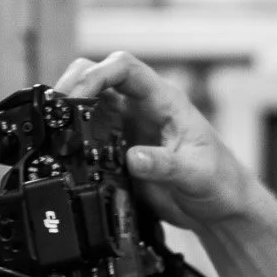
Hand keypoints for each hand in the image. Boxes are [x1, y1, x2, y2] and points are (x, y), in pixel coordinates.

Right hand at [52, 51, 257, 231]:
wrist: (220, 209)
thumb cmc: (220, 181)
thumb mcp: (196, 173)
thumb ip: (164, 165)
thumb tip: (132, 158)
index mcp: (164, 100)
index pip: (125, 67)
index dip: (98, 73)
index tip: (79, 94)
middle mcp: (142, 108)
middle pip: (98, 76)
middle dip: (73, 85)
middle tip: (57, 110)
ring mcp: (129, 128)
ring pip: (89, 104)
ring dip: (70, 112)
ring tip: (56, 131)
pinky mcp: (120, 151)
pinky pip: (89, 136)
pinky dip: (75, 140)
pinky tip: (67, 153)